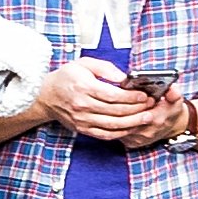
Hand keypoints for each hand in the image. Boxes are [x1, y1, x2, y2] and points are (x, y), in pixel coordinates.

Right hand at [46, 69, 166, 149]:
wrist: (46, 95)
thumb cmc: (66, 77)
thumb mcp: (84, 63)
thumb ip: (106, 68)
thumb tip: (124, 78)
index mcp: (84, 87)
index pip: (113, 95)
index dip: (131, 97)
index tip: (144, 95)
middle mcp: (83, 105)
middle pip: (116, 111)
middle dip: (136, 109)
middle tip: (151, 106)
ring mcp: (83, 120)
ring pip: (113, 125)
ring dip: (132, 123)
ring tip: (146, 118)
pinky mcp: (83, 129)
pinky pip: (105, 134)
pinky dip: (120, 133)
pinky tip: (131, 128)